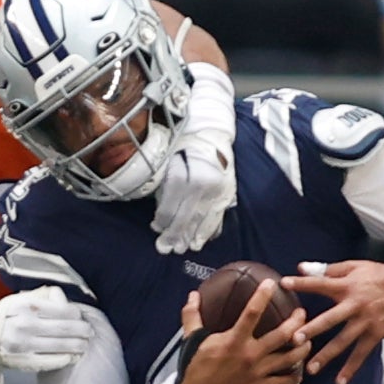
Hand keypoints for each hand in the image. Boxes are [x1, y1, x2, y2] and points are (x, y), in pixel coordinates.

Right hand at [0, 286, 92, 371]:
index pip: (63, 310)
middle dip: (83, 331)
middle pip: (66, 328)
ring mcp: (24, 345)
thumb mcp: (18, 299)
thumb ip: (42, 295)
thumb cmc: (7, 317)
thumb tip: (63, 296)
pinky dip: (66, 359)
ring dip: (79, 346)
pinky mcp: (24, 362)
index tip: (80, 317)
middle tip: (89, 332)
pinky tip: (73, 357)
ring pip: (63, 346)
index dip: (76, 314)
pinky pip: (52, 362)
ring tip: (85, 345)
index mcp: (26, 306)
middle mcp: (25, 325)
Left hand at [151, 138, 234, 253]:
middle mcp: (201, 186)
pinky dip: (208, 231)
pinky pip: (217, 217)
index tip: (155, 228)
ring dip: (192, 237)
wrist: (211, 133)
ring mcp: (217, 191)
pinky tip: (201, 240)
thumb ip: (164, 189)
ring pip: (202, 221)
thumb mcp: (168, 162)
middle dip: (174, 236)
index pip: (169, 208)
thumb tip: (160, 217)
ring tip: (184, 249)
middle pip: (185, 218)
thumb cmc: (184, 146)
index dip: (161, 221)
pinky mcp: (227, 194)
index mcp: (183, 176)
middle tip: (166, 249)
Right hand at [175, 279, 307, 383]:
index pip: (252, 313)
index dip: (262, 296)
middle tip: (302, 313)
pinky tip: (299, 370)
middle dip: (296, 322)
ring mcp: (257, 372)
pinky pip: (284, 382)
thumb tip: (193, 295)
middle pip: (281, 336)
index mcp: (234, 341)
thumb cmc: (196, 366)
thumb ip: (192, 315)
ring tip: (308, 339)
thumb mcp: (191, 338)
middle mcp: (249, 355)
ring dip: (302, 348)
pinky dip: (295, 377)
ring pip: (289, 359)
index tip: (271, 284)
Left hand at [285, 260, 383, 383]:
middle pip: (331, 318)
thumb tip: (301, 267)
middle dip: (313, 329)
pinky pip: (361, 354)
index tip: (284, 284)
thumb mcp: (354, 266)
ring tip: (310, 368)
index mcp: (347, 286)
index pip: (321, 284)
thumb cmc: (378, 275)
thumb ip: (327, 269)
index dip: (303, 284)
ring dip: (327, 355)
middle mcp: (355, 305)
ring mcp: (366, 321)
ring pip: (344, 341)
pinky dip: (351, 368)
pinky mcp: (376, 334)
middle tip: (295, 340)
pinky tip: (340, 381)